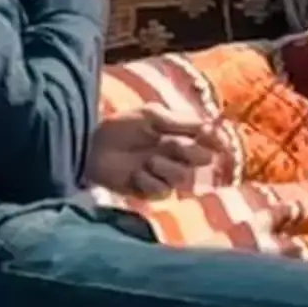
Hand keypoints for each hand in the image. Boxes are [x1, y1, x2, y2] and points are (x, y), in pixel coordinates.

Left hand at [86, 107, 226, 196]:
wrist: (90, 146)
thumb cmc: (120, 126)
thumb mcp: (152, 115)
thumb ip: (183, 122)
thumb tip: (213, 126)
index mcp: (181, 134)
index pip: (210, 139)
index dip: (217, 141)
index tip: (216, 140)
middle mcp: (177, 156)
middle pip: (203, 159)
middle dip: (189, 152)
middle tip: (170, 145)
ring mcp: (165, 174)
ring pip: (184, 176)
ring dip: (166, 167)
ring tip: (147, 161)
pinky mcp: (151, 191)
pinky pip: (163, 190)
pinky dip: (150, 181)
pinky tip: (136, 174)